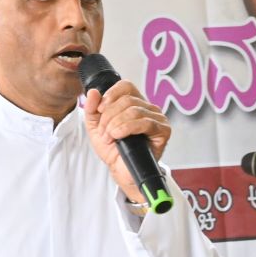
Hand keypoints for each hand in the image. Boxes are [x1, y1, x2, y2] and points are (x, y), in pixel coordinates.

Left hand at [83, 80, 170, 203]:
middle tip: (104, 132)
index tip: (100, 111)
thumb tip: (93, 92)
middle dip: (109, 117)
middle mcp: (148, 108)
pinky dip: (127, 128)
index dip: (110, 96)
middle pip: (126, 100)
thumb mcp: (95, 126)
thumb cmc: (112, 149)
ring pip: (133, 111)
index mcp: (134, 103)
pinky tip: (119, 137)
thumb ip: (92, 109)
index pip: (126, 86)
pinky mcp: (163, 131)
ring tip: (110, 138)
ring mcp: (157, 118)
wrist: (120, 170)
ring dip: (115, 125)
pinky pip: (145, 122)